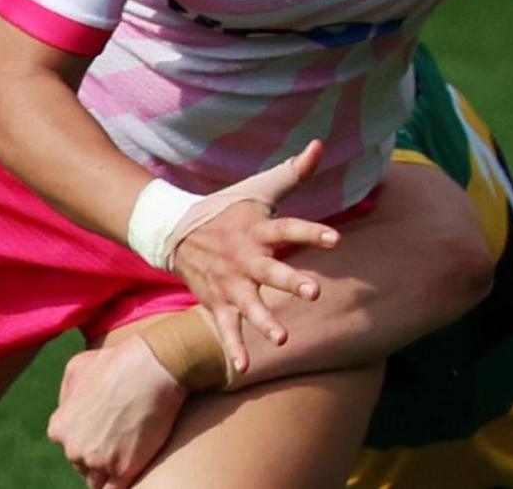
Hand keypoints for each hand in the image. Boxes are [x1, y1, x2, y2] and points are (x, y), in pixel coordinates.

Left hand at [49, 337, 186, 488]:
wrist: (153, 367)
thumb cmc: (119, 362)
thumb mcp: (77, 366)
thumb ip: (67, 394)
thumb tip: (68, 410)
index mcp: (59, 428)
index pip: (70, 446)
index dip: (90, 439)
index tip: (107, 430)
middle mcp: (73, 449)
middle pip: (84, 464)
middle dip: (100, 455)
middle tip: (122, 436)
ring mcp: (98, 462)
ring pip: (99, 479)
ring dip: (111, 470)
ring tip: (131, 450)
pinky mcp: (123, 471)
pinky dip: (122, 482)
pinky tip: (133, 468)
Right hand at [168, 140, 341, 372]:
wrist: (176, 230)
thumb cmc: (230, 207)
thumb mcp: (261, 189)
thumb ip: (294, 172)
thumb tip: (320, 144)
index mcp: (258, 228)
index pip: (289, 228)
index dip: (312, 233)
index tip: (336, 239)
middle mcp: (244, 257)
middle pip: (270, 270)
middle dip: (290, 281)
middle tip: (314, 291)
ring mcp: (229, 282)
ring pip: (248, 304)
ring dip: (264, 321)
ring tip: (283, 338)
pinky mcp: (217, 302)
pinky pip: (225, 328)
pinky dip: (233, 348)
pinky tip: (245, 368)